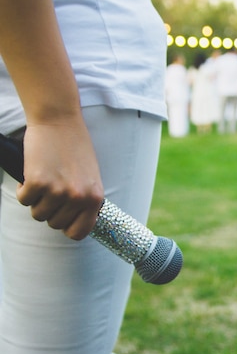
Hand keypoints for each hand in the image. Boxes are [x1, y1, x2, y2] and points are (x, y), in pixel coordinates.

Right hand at [16, 121, 103, 240]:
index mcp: (95, 199)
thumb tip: (75, 223)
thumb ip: (85, 200)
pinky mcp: (38, 182)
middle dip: (49, 210)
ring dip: (36, 200)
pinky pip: (24, 200)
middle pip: (55, 224)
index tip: (61, 218)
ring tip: (43, 181)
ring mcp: (58, 191)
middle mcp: (79, 198)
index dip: (67, 228)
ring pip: (38, 214)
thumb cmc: (75, 148)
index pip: (79, 232)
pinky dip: (23, 189)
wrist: (59, 121)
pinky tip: (31, 175)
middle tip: (51, 190)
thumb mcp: (91, 178)